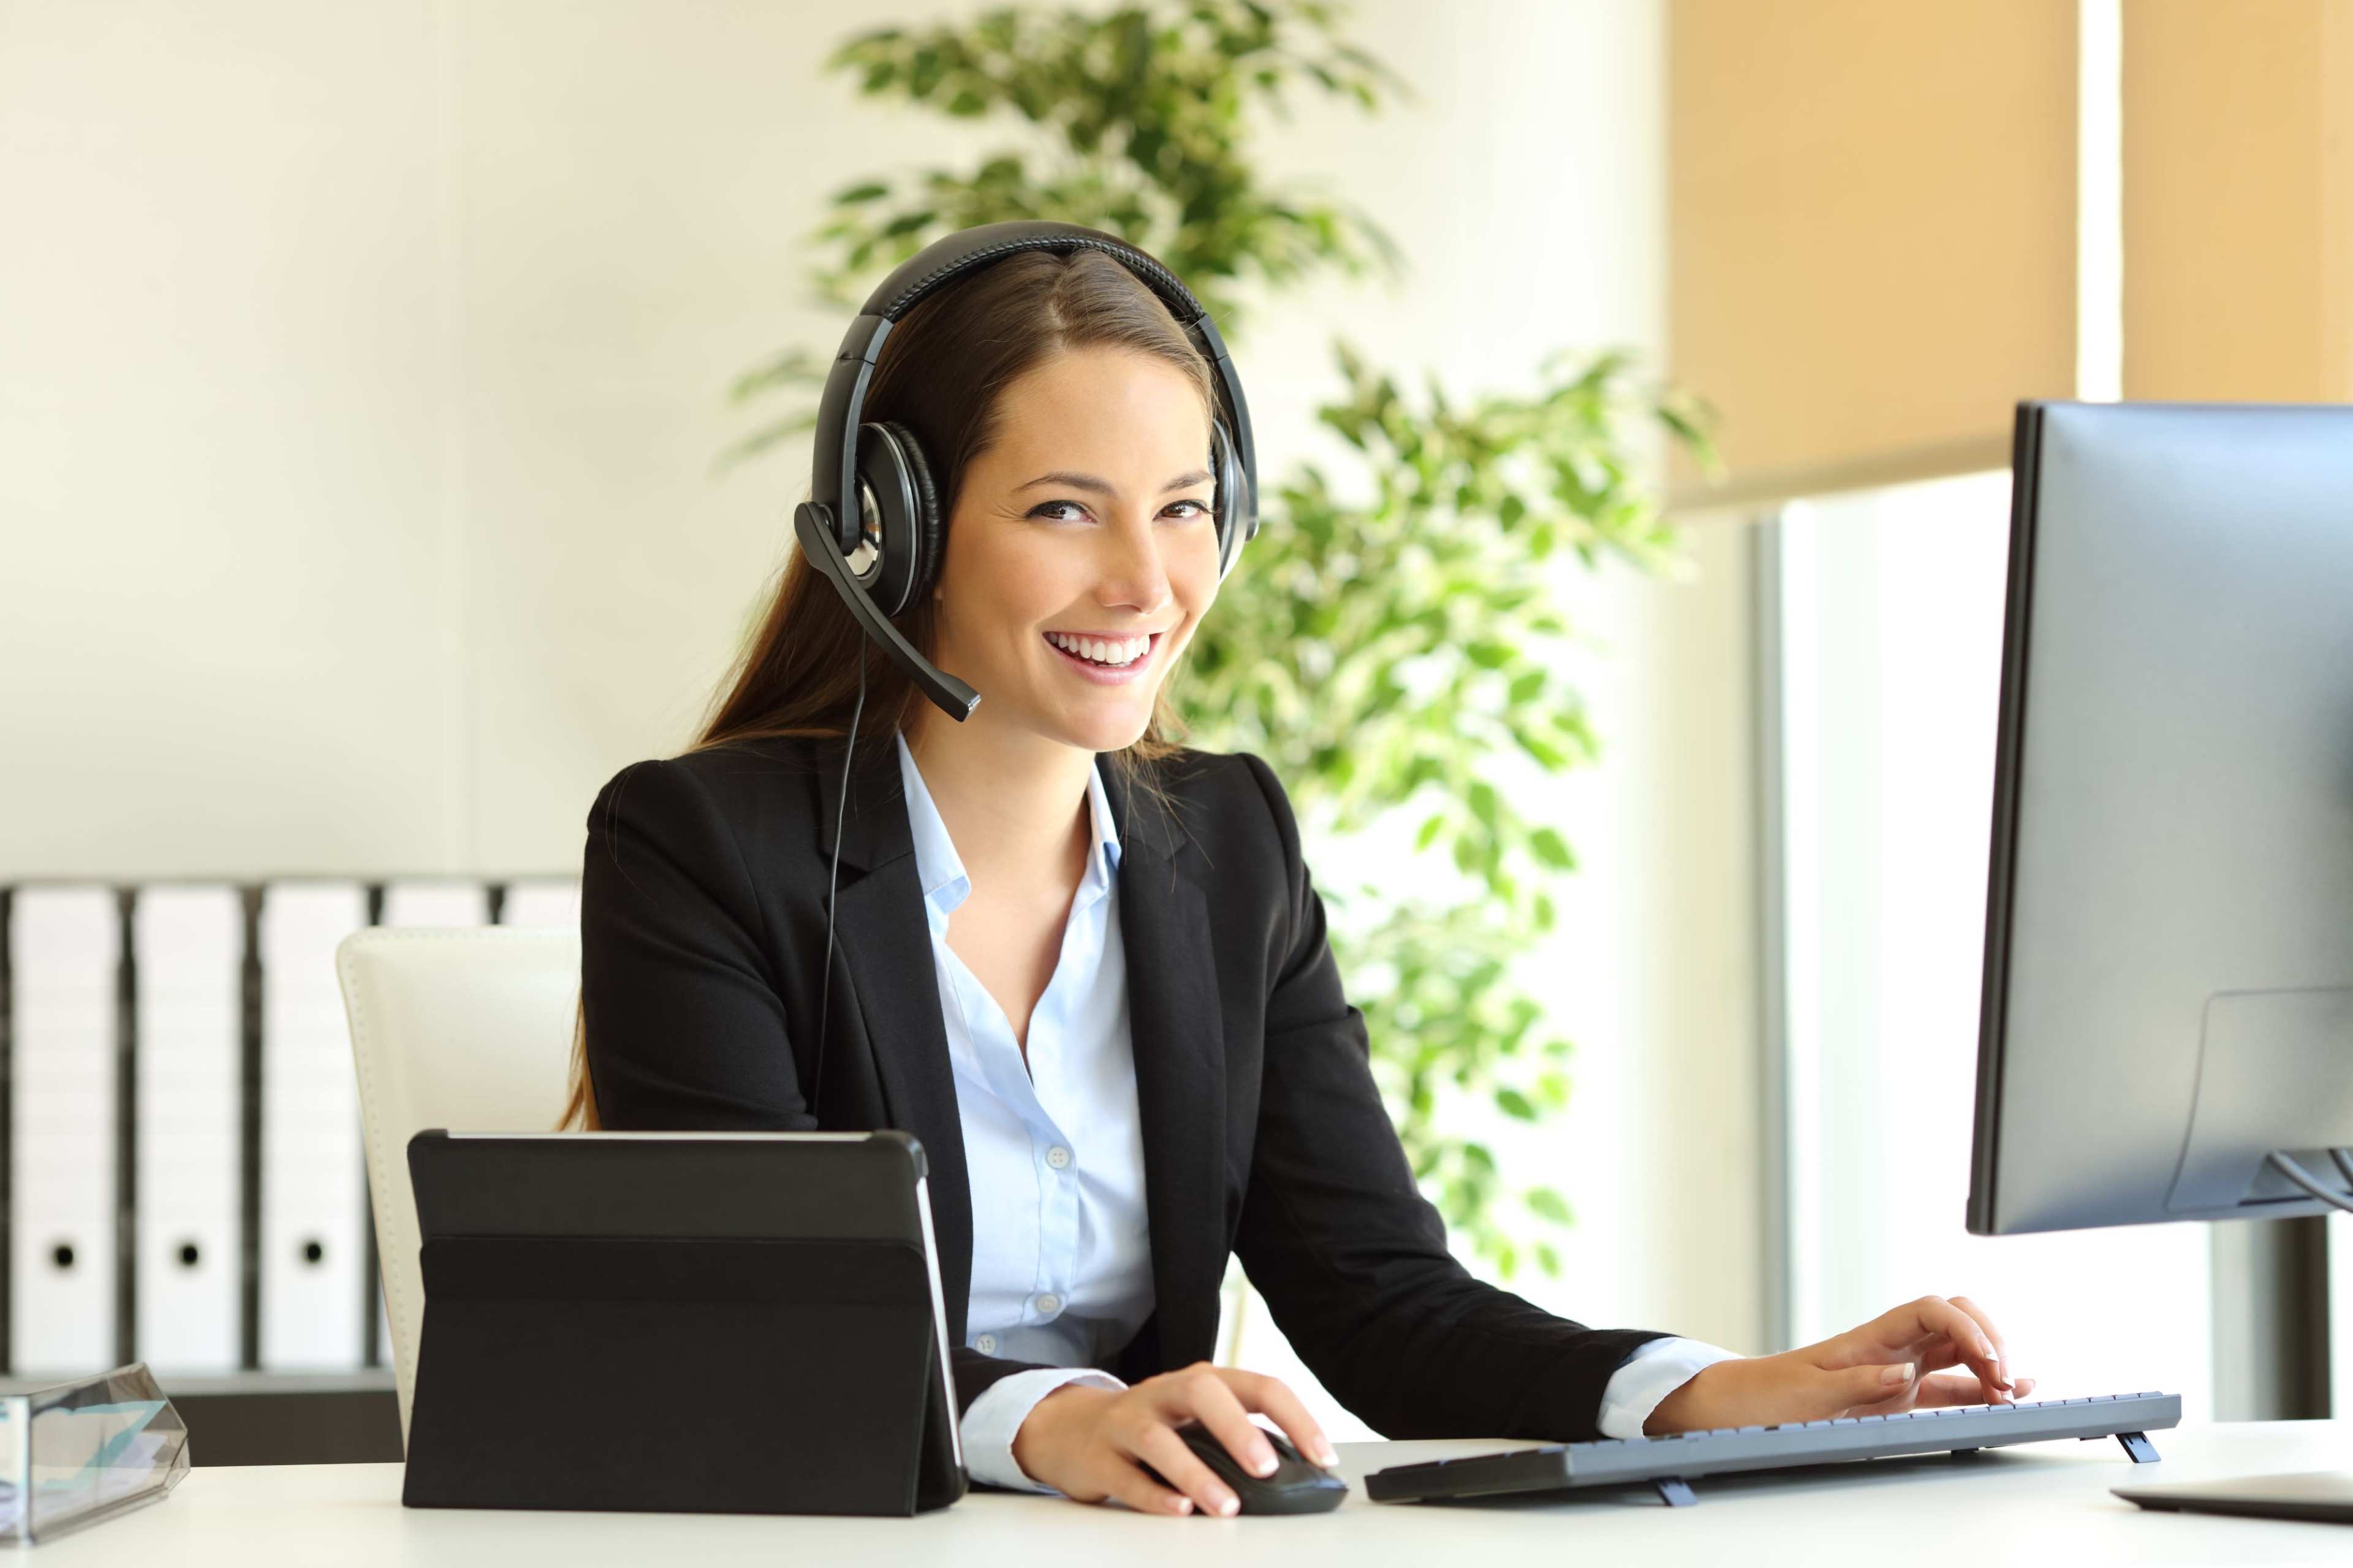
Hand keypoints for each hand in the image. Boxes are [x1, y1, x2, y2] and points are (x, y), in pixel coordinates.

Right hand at [1008, 1360, 1338, 1515]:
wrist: (1070, 1428)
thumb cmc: (1152, 1427)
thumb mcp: (1194, 1421)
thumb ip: (1235, 1437)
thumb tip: (1298, 1475)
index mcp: (1201, 1383)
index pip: (1256, 1386)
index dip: (1295, 1418)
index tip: (1322, 1456)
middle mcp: (1163, 1394)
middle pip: (1201, 1393)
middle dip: (1238, 1429)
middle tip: (1267, 1469)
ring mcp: (1127, 1422)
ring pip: (1158, 1438)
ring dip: (1196, 1472)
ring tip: (1226, 1506)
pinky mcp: (1098, 1458)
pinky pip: (1126, 1476)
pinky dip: (1154, 1495)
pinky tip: (1179, 1510)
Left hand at [1645, 1294, 2034, 1434]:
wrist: (1742, 1408)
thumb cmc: (1768, 1394)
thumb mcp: (1807, 1392)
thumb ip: (1856, 1383)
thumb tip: (1904, 1373)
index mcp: (1870, 1337)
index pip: (1931, 1311)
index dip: (1967, 1328)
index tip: (1989, 1359)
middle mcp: (1889, 1348)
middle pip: (1955, 1322)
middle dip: (1989, 1341)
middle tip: (2005, 1381)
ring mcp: (1897, 1370)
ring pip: (1959, 1352)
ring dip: (1991, 1366)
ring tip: (2013, 1394)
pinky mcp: (1898, 1397)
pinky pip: (1948, 1387)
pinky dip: (1979, 1390)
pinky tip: (2003, 1395)